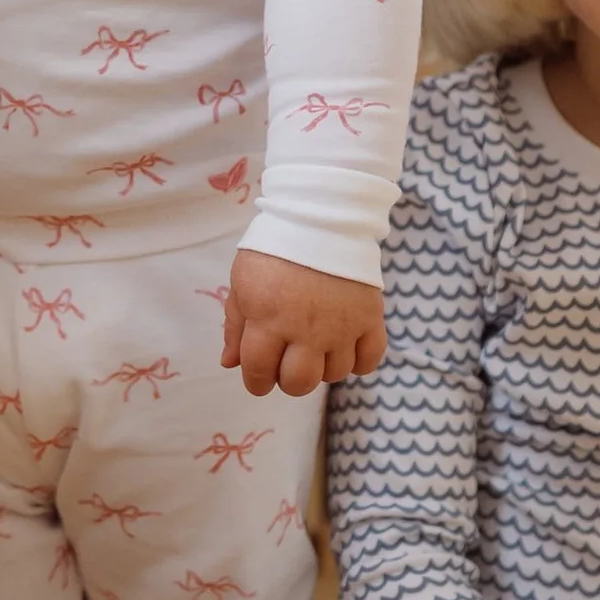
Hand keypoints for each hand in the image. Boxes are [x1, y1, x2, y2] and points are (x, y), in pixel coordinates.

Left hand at [222, 252, 385, 396]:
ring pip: (334, 374)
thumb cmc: (275, 249)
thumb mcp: (243, 282)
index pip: (259, 371)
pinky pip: (369, 360)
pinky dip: (357, 362)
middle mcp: (306, 330)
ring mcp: (342, 327)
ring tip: (316, 347)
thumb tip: (230, 363)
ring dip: (322, 368)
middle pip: (299, 383)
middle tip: (288, 361)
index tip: (259, 375)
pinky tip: (345, 348)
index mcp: (269, 320)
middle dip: (288, 380)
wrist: (321, 215)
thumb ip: (235, 325)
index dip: (255, 382)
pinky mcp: (370, 318)